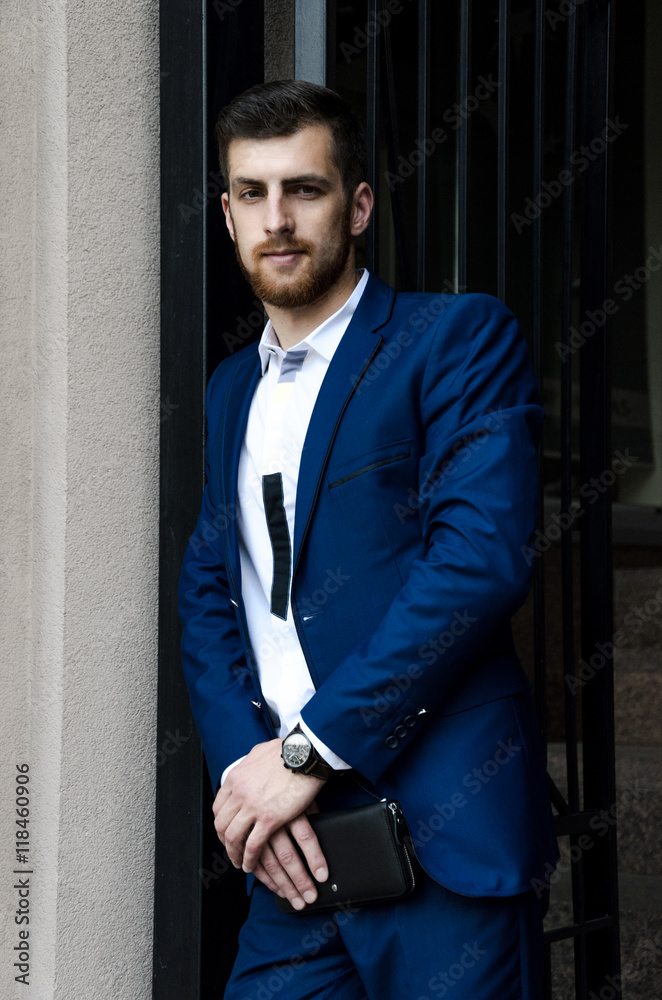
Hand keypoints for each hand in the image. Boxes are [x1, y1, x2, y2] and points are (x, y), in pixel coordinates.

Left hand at [213, 739, 328, 908]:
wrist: (305, 753)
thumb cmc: (287, 751)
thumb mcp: (259, 753)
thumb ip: (250, 764)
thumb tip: (250, 767)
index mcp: (235, 778)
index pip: (219, 807)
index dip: (222, 823)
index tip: (226, 832)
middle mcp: (239, 793)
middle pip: (222, 825)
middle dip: (225, 842)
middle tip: (231, 851)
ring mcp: (252, 807)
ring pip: (233, 837)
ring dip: (234, 854)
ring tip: (240, 863)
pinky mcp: (269, 818)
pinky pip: (252, 845)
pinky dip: (249, 858)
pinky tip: (251, 865)